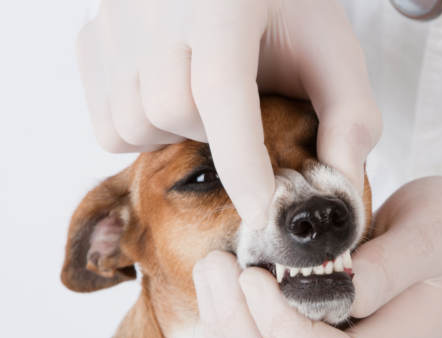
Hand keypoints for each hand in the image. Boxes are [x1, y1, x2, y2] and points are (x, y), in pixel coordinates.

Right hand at [77, 0, 380, 226]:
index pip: (221, 90)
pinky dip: (142, 131)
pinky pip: (105, 124)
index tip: (261, 212)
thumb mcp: (333, 51)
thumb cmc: (286, 11)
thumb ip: (350, 116)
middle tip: (239, 111)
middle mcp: (155, 2)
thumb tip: (339, 188)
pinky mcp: (92, 37)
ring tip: (205, 104)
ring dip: (176, 136)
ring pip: (132, 124)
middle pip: (173, 111)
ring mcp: (114, 18)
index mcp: (222, 0)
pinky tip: (174, 102)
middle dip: (213, 135)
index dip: (241, 162)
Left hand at [193, 177, 441, 337]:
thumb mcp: (435, 232)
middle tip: (218, 266)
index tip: (256, 276)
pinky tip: (219, 290)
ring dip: (228, 332)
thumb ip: (391, 263)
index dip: (289, 331)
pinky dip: (229, 334)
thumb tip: (336, 283)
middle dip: (244, 332)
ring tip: (212, 269)